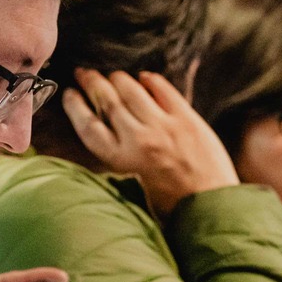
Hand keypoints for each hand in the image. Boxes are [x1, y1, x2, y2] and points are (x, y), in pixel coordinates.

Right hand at [61, 70, 239, 216]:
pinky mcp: (187, 119)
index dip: (75, 106)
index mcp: (120, 161)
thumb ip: (119, 158)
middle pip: (107, 101)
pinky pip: (163, 90)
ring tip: (112, 76)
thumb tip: (107, 130)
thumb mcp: (132, 186)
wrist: (211, 209)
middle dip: (91, 82)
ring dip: (118, 78)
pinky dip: (150, 80)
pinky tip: (144, 78)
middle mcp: (138, 140)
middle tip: (83, 72)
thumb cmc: (170, 206)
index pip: (88, 125)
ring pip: (132, 90)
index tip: (69, 93)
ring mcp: (164, 127)